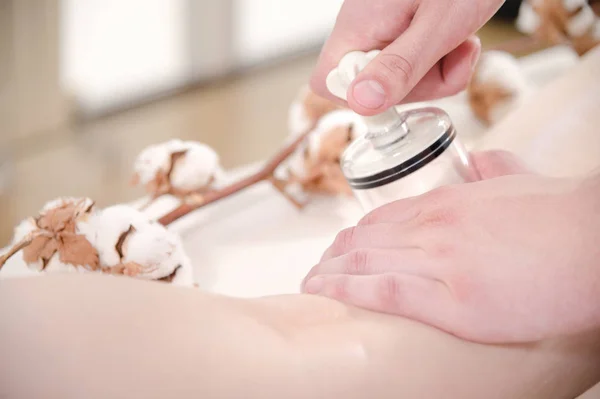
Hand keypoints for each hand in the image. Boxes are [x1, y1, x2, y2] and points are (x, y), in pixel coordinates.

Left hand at [302, 151, 599, 342]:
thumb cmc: (565, 214)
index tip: (340, 247)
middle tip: (315, 269)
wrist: (597, 241)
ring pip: (365, 263)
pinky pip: (385, 291)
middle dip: (334, 256)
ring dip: (330, 274)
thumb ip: (495, 168)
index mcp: (448, 203)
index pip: (383, 218)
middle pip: (366, 240)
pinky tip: (323, 291)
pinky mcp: (454, 302)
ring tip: (310, 283)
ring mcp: (440, 263)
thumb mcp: (521, 180)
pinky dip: (347, 291)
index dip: (354, 235)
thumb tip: (481, 159)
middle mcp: (435, 228)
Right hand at [310, 0, 504, 114]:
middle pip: (372, 89)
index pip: (327, 82)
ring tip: (460, 43)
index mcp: (358, 25)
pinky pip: (416, 68)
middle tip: (447, 58)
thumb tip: (361, 103)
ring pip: (400, 81)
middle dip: (417, 86)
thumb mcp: (437, 26)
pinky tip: (461, 41)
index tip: (398, 89)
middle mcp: (364, 29)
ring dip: (438, 75)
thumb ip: (400, 67)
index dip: (358, 99)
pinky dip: (444, 64)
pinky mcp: (404, 32)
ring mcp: (384, 31)